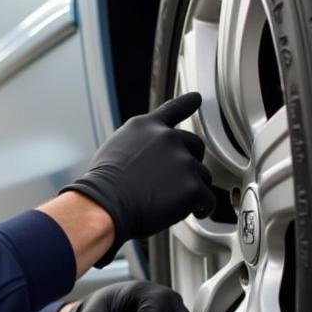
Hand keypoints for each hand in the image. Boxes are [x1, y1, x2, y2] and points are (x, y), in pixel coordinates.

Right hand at [63, 92, 214, 265]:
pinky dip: (203, 208)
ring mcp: (183, 162)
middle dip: (191, 162)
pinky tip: (196, 213)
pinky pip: (208, 199)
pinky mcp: (193, 187)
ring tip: (178, 203)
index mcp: (146, 128)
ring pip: (203, 175)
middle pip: (195, 146)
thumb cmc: (103, 187)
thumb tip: (147, 161)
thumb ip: (138, 147)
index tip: (196, 98)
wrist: (105, 206)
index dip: (187, 103)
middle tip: (181, 180)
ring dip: (194, 188)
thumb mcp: (115, 151)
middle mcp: (168, 139)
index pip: (172, 109)